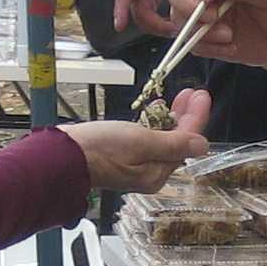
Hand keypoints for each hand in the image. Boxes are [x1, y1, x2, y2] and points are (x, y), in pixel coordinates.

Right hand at [62, 89, 210, 191]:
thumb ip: (174, 143)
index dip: (196, 117)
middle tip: (192, 92)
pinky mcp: (125, 155)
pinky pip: (149, 138)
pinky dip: (156, 123)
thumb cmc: (99, 149)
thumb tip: (202, 145)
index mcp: (157, 173)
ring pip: (164, 138)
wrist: (64, 155)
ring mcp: (137, 164)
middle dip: (187, 116)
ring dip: (173, 116)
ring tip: (178, 97)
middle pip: (178, 141)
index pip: (186, 142)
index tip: (202, 95)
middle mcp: (150, 172)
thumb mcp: (141, 141)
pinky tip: (156, 110)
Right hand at [115, 0, 187, 38]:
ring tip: (176, 28)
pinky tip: (175, 23)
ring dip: (156, 26)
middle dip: (152, 24)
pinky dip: (160, 22)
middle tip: (173, 30)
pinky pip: (151, 14)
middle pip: (136, 11)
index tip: (119, 25)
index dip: (121, 9)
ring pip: (143, 16)